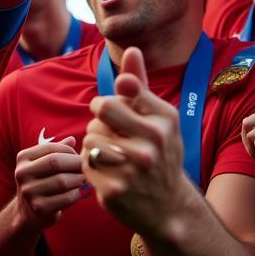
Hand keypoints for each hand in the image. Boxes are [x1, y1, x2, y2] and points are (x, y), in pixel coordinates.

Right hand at [12, 136, 83, 229]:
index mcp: (23, 158)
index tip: (78, 156)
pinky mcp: (39, 208)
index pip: (51, 148)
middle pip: (55, 162)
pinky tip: (76, 192)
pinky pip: (66, 198)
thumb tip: (72, 139)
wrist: (28, 212)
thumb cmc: (40, 182)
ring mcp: (29, 192)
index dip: (69, 151)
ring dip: (77, 179)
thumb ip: (56, 151)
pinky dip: (76, 194)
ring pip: (62, 181)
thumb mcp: (42, 164)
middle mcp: (22, 173)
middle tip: (84, 167)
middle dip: (75, 164)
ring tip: (81, 179)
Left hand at [82, 48, 194, 238]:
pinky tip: (108, 173)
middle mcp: (154, 143)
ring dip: (94, 144)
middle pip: (101, 107)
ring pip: (90, 137)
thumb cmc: (160, 152)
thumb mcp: (159, 118)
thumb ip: (140, 84)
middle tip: (110, 133)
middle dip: (100, 119)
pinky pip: (85, 163)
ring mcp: (135, 169)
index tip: (117, 114)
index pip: (120, 89)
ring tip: (112, 155)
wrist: (169, 207)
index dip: (111, 101)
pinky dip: (91, 166)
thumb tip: (131, 48)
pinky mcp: (115, 190)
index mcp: (165, 119)